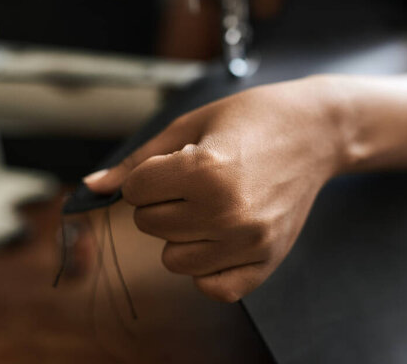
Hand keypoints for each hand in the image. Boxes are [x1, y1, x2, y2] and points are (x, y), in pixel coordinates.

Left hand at [84, 77, 340, 301]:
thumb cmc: (254, 119)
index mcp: (205, 172)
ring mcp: (249, 241)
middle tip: (197, 180)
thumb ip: (137, 161)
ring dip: (180, 233)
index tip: (175, 162)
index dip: (148, 174)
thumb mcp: (191, 125)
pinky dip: (206, 268)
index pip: (135, 191)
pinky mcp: (267, 259)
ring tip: (210, 204)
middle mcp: (226, 213)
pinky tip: (218, 238)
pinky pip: (213, 288)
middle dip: (162, 200)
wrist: (316, 131)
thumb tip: (90, 189)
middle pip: (149, 224)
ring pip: (173, 258)